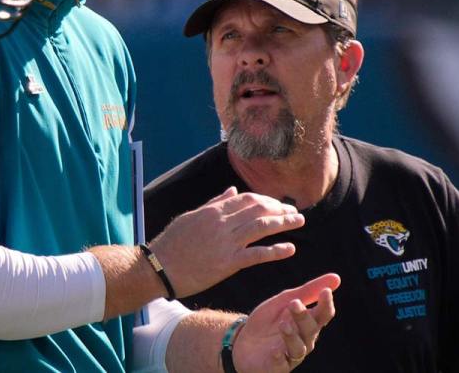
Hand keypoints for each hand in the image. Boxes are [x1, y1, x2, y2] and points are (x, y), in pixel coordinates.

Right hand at [148, 187, 303, 296]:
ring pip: (262, 227)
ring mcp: (226, 242)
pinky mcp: (228, 263)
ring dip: (284, 223)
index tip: (278, 204)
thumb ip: (215, 203)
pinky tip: (290, 248)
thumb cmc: (172, 243)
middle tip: (295, 211)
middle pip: (259, 209)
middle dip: (280, 209)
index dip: (267, 200)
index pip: (247, 199)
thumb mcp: (192, 217)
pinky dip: (276, 250)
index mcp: (214, 211)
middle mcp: (222, 223)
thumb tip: (232, 189)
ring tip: (299, 221)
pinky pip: (257, 254)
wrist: (159, 267)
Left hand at [233, 273, 338, 371]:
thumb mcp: (285, 301)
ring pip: (299, 348)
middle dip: (303, 317)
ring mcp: (291, 355)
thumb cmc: (268, 321)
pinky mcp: (276, 367)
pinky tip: (275, 351)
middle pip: (311, 330)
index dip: (326, 304)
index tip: (325, 291)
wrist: (242, 340)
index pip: (323, 315)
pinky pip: (281, 364)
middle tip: (293, 303)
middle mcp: (304, 340)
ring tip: (284, 325)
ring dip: (292, 336)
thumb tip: (336, 277)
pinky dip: (279, 357)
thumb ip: (309, 290)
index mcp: (308, 323)